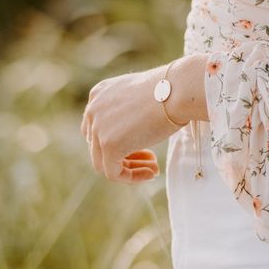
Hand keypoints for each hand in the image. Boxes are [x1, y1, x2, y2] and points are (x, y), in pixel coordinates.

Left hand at [80, 63, 184, 182]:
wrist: (175, 91)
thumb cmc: (167, 91)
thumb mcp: (137, 96)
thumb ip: (126, 112)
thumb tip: (128, 134)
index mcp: (98, 94)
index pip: (97, 128)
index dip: (118, 141)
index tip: (143, 146)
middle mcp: (93, 110)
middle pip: (99, 146)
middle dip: (126, 155)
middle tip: (151, 159)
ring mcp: (98, 129)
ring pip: (104, 162)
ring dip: (130, 168)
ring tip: (153, 169)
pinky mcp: (109, 146)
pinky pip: (114, 173)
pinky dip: (132, 177)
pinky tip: (152, 173)